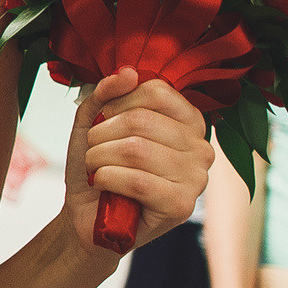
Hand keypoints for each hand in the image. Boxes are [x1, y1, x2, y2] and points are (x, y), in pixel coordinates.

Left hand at [61, 69, 212, 258]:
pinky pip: (137, 180)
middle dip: (101, 134)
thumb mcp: (94, 120)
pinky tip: (102, 184)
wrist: (86, 214)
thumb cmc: (98, 165)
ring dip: (99, 157)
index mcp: (188, 121)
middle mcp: (201, 147)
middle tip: (93, 150)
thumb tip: (129, 72)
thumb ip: (107, 92)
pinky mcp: (181, 206)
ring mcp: (196, 178)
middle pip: (141, 120)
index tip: (102, 120)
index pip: (156, 91)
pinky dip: (106, 178)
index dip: (116, 103)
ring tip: (95, 167)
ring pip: (136, 150)